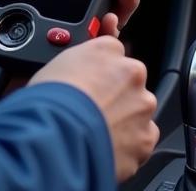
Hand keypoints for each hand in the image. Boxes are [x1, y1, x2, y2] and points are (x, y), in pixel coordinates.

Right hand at [30, 36, 158, 181]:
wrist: (58, 136)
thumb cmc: (49, 101)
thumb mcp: (57, 66)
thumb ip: (78, 64)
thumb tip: (80, 75)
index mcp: (108, 49)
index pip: (113, 53)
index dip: (101, 72)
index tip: (93, 84)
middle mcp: (131, 71)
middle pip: (129, 81)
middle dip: (116, 95)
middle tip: (94, 110)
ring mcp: (141, 105)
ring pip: (138, 110)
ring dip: (125, 118)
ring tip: (99, 133)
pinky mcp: (145, 137)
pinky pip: (144, 139)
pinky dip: (131, 144)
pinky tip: (109, 147)